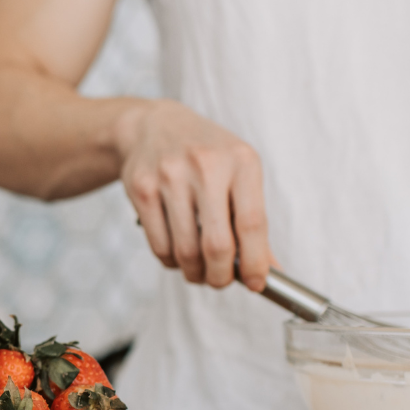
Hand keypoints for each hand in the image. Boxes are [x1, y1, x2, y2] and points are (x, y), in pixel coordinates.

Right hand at [116, 100, 273, 290]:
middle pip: (217, 245)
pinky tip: (177, 253)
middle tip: (220, 281)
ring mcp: (170, 176)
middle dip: (220, 276)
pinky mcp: (142, 188)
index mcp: (241, 161)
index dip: (255, 262)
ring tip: (198, 269)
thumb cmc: (205, 155)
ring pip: (185, 251)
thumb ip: (252, 220)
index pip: (252, 223)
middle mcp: (206, 165)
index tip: (257, 283)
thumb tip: (268, 270)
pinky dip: (171, 261)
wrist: (155, 126)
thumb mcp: (238, 174)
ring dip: (194, 272)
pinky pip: (159, 245)